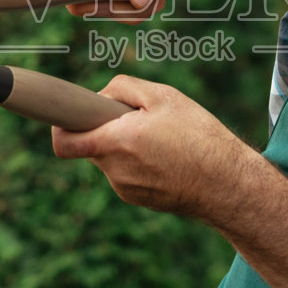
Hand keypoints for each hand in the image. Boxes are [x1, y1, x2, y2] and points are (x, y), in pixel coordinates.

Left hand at [52, 75, 255, 222]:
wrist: (228, 185)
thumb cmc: (199, 137)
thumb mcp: (164, 96)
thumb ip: (122, 88)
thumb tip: (100, 97)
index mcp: (115, 142)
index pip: (63, 141)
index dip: (60, 124)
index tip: (69, 114)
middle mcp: (114, 170)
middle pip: (91, 144)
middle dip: (105, 129)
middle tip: (138, 119)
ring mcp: (125, 189)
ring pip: (110, 158)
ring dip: (124, 145)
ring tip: (161, 139)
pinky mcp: (138, 199)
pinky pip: (126, 173)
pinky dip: (137, 162)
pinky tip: (168, 157)